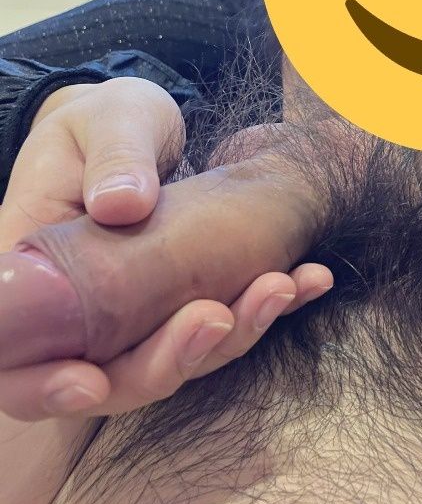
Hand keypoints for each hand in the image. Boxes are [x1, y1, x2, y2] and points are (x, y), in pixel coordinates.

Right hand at [0, 78, 331, 421]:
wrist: (139, 126)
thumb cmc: (108, 119)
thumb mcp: (109, 122)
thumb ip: (111, 159)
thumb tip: (120, 206)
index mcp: (34, 266)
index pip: (14, 355)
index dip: (45, 384)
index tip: (90, 381)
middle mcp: (80, 305)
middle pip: (104, 373)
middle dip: (166, 361)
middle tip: (218, 317)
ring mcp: (134, 311)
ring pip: (172, 354)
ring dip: (231, 334)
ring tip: (281, 286)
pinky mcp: (182, 300)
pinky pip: (220, 318)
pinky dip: (267, 306)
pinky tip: (310, 280)